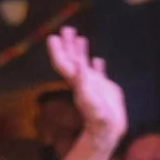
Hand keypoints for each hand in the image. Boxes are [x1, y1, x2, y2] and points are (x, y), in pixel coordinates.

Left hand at [47, 26, 125, 147]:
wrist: (107, 130)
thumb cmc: (99, 118)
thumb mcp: (90, 100)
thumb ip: (84, 84)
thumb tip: (79, 66)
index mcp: (77, 82)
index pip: (64, 63)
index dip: (58, 51)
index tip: (52, 37)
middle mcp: (82, 80)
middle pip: (72, 59)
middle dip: (68, 44)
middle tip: (66, 29)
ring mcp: (93, 84)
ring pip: (84, 63)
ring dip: (80, 51)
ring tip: (79, 37)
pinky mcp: (105, 88)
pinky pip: (99, 73)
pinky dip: (96, 65)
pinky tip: (97, 60)